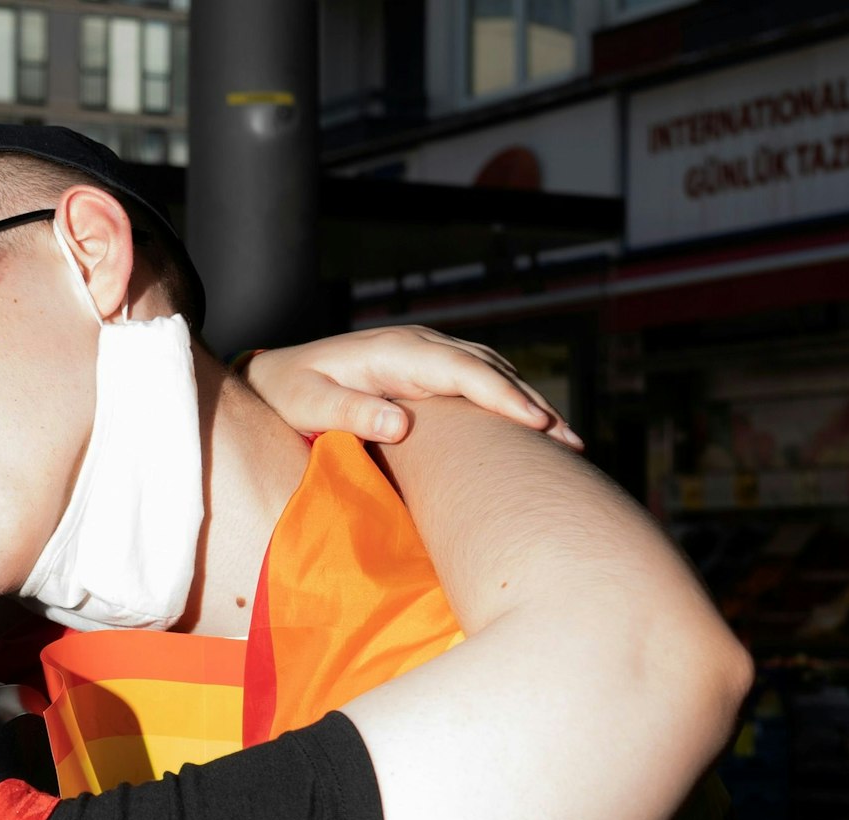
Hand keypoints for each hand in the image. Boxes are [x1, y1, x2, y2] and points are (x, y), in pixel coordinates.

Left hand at [240, 326, 581, 449]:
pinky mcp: (428, 371)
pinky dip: (508, 402)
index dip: (502, 397)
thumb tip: (401, 424)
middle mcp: (420, 346)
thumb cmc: (290, 394)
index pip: (464, 371)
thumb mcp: (311, 406)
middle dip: (532, 405)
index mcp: (397, 351)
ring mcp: (427, 355)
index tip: (538, 425)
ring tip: (567, 444)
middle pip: (490, 370)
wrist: (275, 377)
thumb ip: (352, 414)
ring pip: (492, 373)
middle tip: (573, 445)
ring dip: (528, 404)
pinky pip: (479, 382)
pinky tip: (530, 432)